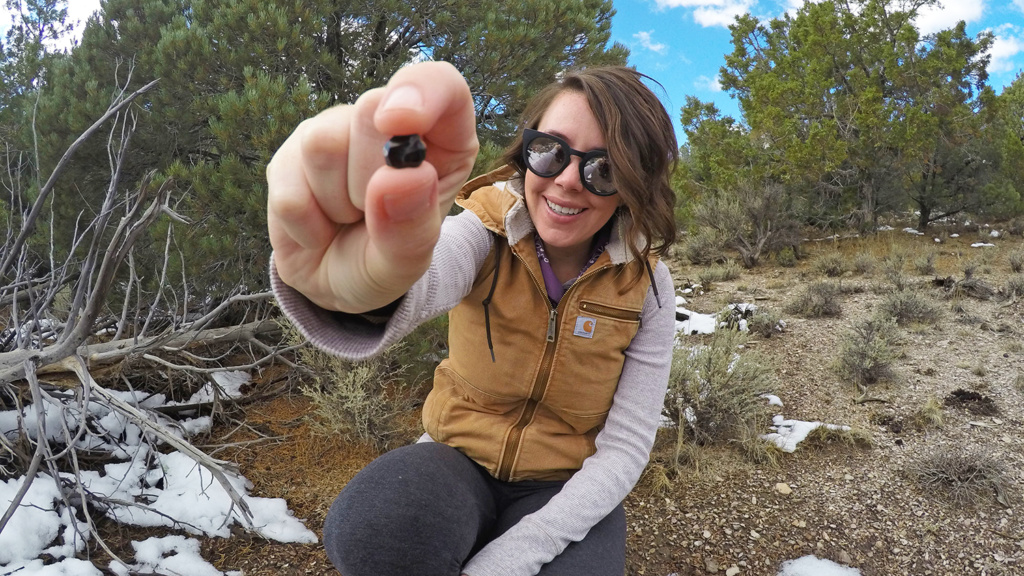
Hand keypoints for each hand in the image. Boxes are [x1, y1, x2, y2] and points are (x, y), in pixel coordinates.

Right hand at [267, 61, 477, 311]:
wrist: (337, 285)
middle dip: (369, 177)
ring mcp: (334, 133)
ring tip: (348, 218)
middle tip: (376, 213)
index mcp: (438, 139)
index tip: (398, 124)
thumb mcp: (409, 263)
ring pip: (322, 145)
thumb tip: (401, 176)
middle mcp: (384, 123)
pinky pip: (289, 189)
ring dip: (337, 203)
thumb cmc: (385, 261)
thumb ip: (412, 228)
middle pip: (369, 111)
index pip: (440, 84)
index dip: (420, 93)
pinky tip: (319, 228)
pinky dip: (306, 225)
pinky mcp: (290, 156)